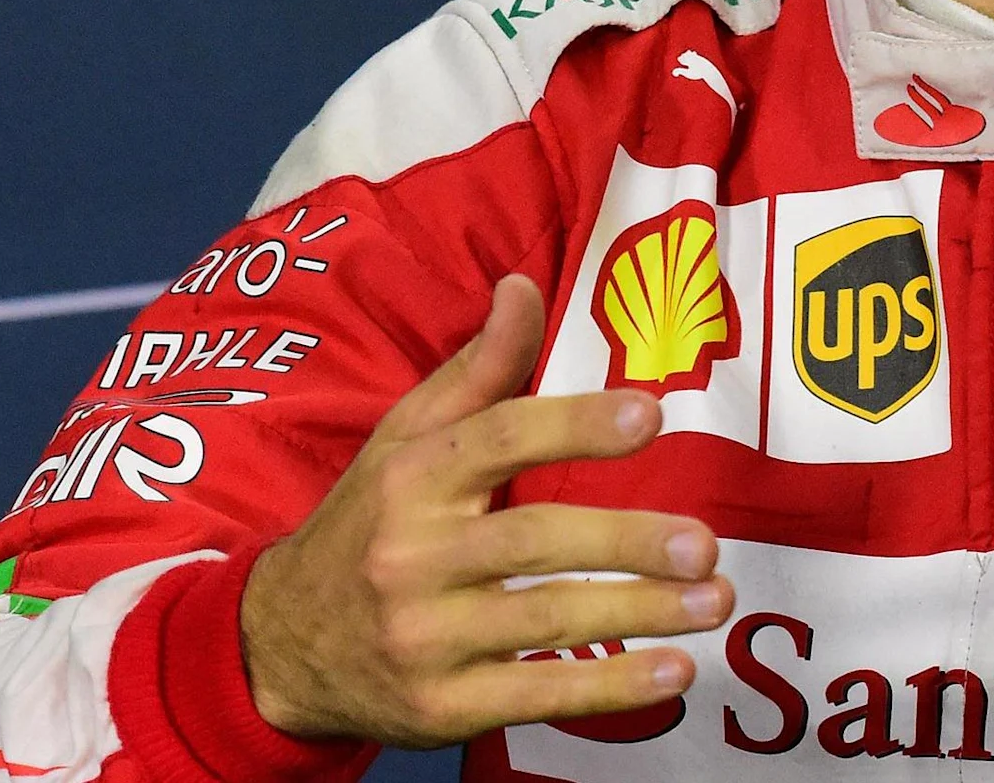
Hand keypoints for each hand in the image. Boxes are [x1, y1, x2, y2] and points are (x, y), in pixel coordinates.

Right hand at [239, 274, 733, 745]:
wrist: (280, 647)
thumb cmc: (364, 526)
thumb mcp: (402, 440)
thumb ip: (476, 370)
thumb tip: (524, 286)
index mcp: (410, 479)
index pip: (497, 440)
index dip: (574, 426)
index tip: (650, 417)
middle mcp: (411, 556)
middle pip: (531, 541)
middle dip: (626, 542)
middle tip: (704, 542)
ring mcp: (424, 638)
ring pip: (545, 622)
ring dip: (639, 614)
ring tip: (713, 599)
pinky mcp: (440, 707)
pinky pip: (536, 694)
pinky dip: (609, 688)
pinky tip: (672, 670)